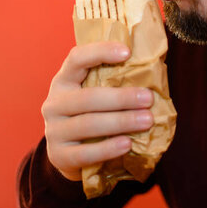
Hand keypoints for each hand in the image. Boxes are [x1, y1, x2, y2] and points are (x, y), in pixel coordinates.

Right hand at [41, 42, 153, 181]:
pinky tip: (127, 144)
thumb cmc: (91, 115)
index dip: (100, 52)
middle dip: (122, 98)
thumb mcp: (94, 94)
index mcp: (64, 80)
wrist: (68, 154)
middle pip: (88, 97)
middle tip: (148, 99)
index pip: (77, 58)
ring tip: (147, 121)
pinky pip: (85, 153)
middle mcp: (54, 103)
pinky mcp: (58, 155)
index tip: (128, 52)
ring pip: (89, 124)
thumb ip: (112, 82)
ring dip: (121, 122)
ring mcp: (53, 130)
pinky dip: (108, 148)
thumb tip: (152, 71)